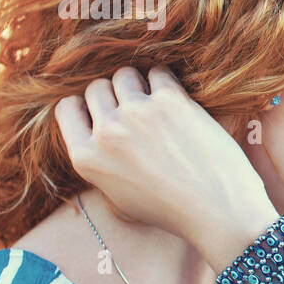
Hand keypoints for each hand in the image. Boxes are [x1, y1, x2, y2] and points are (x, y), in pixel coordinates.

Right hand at [54, 66, 277, 267]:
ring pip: (124, 75)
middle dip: (114, 94)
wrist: (218, 211)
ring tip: (157, 102)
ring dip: (139, 83)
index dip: (86, 107)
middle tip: (138, 110)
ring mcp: (136, 113)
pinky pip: (158, 72)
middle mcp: (106, 132)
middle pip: (97, 88)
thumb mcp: (119, 199)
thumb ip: (101, 166)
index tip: (104, 112)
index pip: (66, 109)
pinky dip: (165, 80)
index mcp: (86, 158)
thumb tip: (96, 135)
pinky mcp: (170, 101)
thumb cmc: (173, 211)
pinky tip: (176, 99)